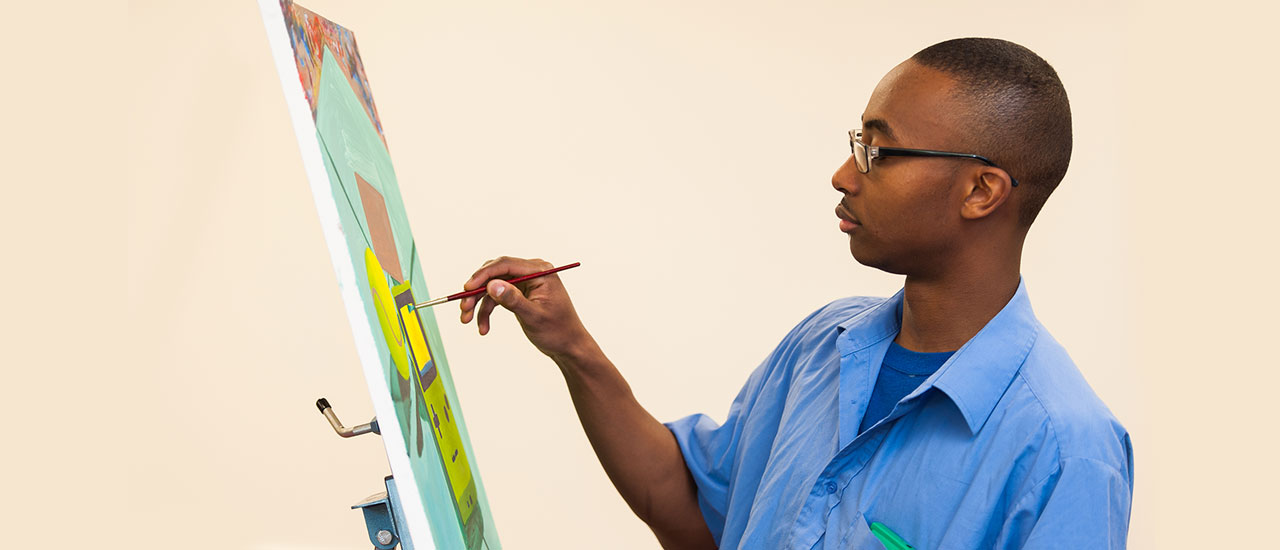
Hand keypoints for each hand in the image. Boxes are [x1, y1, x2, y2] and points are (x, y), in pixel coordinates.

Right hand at [459, 256, 591, 359]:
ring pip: (492, 287)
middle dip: (477, 291)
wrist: (568, 346)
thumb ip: (514, 300)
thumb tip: (492, 285)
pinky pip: (496, 298)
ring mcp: (524, 282)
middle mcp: (531, 272)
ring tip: (467, 320)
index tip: (467, 289)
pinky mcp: (519, 293)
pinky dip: (487, 311)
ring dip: (478, 303)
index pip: (505, 265)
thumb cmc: (558, 331)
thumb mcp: (534, 316)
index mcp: (540, 271)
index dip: (483, 275)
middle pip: (495, 274)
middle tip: (464, 308)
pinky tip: (482, 327)